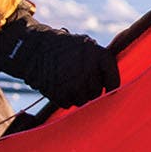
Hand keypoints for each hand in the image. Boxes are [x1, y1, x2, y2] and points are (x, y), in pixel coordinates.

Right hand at [0, 13, 118, 107]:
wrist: (36, 48)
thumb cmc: (65, 48)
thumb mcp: (88, 47)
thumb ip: (102, 64)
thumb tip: (115, 87)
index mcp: (100, 56)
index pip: (114, 82)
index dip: (111, 88)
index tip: (108, 90)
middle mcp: (90, 71)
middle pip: (97, 94)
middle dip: (90, 90)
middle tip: (80, 80)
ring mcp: (75, 84)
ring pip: (84, 101)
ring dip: (78, 96)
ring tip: (69, 81)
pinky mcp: (61, 94)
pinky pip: (69, 104)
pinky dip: (65, 99)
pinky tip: (59, 85)